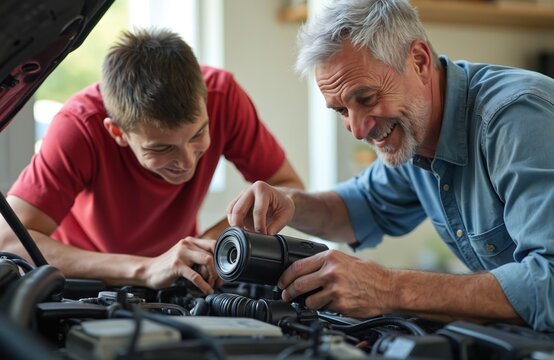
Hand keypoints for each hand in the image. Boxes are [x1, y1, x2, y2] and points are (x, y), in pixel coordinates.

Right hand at [142, 236, 221, 292]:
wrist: (148, 271)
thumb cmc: (168, 266)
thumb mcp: (185, 256)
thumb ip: (199, 257)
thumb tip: (218, 269)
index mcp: (191, 240)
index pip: (214, 244)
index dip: (221, 258)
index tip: (223, 271)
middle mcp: (187, 244)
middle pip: (213, 253)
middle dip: (219, 270)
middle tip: (219, 281)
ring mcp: (181, 254)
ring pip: (207, 261)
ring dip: (212, 276)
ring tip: (211, 285)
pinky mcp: (176, 265)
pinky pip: (196, 276)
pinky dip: (204, 285)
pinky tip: (206, 290)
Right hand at [226, 181, 293, 233]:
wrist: (280, 199)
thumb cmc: (283, 204)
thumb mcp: (286, 214)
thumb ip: (277, 225)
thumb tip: (266, 236)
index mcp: (262, 189)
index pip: (258, 211)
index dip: (260, 226)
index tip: (264, 235)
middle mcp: (249, 190)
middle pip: (238, 209)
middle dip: (241, 226)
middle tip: (247, 236)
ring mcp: (242, 195)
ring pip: (231, 210)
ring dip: (235, 223)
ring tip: (245, 232)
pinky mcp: (238, 201)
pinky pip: (230, 212)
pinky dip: (234, 221)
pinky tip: (243, 228)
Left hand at [278, 250, 392, 317]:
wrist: (389, 288)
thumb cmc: (370, 274)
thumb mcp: (345, 259)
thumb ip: (325, 263)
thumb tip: (304, 270)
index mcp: (330, 258)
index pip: (298, 266)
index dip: (285, 277)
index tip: (281, 282)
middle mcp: (331, 272)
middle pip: (298, 284)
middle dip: (288, 292)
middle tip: (286, 295)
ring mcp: (335, 289)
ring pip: (308, 300)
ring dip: (307, 303)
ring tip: (312, 301)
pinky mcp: (340, 304)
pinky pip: (323, 309)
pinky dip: (324, 308)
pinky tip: (331, 303)